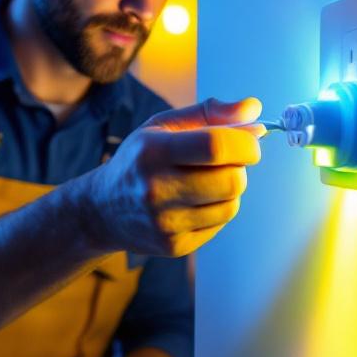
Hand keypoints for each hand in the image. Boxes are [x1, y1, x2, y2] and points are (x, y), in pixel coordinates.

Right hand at [78, 96, 264, 257]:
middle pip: (231, 181)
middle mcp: (156, 189)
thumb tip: (254, 110)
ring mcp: (165, 222)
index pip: (217, 147)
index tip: (249, 141)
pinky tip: (194, 202)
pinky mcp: (174, 246)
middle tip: (225, 162)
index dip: (245, 143)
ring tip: (206, 182)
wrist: (102, 209)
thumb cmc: (139, 160)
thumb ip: (210, 113)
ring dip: (229, 190)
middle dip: (239, 168)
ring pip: (231, 205)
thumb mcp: (163, 126)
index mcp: (153, 151)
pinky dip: (217, 209)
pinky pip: (220, 224)